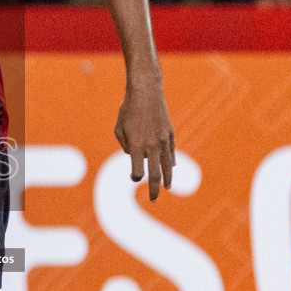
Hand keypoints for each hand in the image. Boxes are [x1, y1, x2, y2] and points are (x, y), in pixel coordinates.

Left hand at [115, 71, 174, 201]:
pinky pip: (171, 152)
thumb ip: (126, 146)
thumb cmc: (128, 109)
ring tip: (166, 188)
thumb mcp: (119, 128)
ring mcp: (163, 140)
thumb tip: (135, 157)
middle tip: (153, 200)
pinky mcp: (170, 134)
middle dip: (153, 189)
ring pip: (167, 166)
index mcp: (136, 145)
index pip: (137, 171)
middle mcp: (151, 145)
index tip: (133, 177)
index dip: (134, 177)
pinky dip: (171, 161)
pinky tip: (171, 168)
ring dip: (167, 179)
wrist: (146, 91)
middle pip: (154, 174)